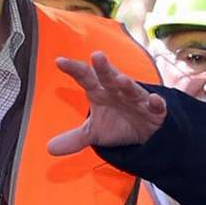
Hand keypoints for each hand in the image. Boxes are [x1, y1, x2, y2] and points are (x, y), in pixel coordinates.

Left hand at [47, 51, 166, 155]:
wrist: (144, 132)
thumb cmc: (117, 123)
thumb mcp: (94, 132)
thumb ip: (74, 138)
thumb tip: (50, 148)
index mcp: (100, 92)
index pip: (85, 78)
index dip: (73, 69)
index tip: (60, 61)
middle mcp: (117, 91)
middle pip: (108, 77)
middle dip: (103, 67)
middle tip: (96, 56)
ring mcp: (136, 99)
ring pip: (131, 89)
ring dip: (127, 84)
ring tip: (121, 80)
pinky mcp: (154, 109)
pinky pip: (156, 105)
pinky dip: (155, 102)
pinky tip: (154, 100)